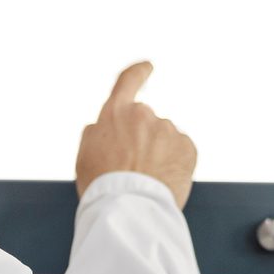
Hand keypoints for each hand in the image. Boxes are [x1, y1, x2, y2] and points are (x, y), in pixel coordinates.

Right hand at [74, 61, 197, 207]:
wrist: (129, 207)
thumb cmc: (102, 184)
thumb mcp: (85, 153)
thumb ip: (97, 132)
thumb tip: (105, 125)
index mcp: (116, 113)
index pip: (128, 81)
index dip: (138, 72)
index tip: (147, 66)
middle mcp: (144, 115)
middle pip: (146, 122)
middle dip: (143, 139)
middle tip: (133, 169)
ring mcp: (168, 130)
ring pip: (164, 140)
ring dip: (159, 154)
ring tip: (146, 181)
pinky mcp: (187, 148)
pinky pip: (181, 153)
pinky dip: (174, 165)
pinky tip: (162, 182)